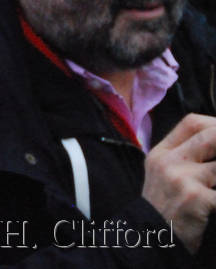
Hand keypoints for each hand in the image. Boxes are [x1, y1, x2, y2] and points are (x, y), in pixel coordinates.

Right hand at [142, 113, 215, 253]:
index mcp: (162, 153)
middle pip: (211, 136)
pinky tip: (215, 203)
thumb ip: (182, 155)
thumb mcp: (160, 173)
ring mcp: (183, 178)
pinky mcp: (196, 198)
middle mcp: (170, 161)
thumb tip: (213, 141)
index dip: (214, 124)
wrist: (150, 236)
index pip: (192, 123)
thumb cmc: (162, 206)